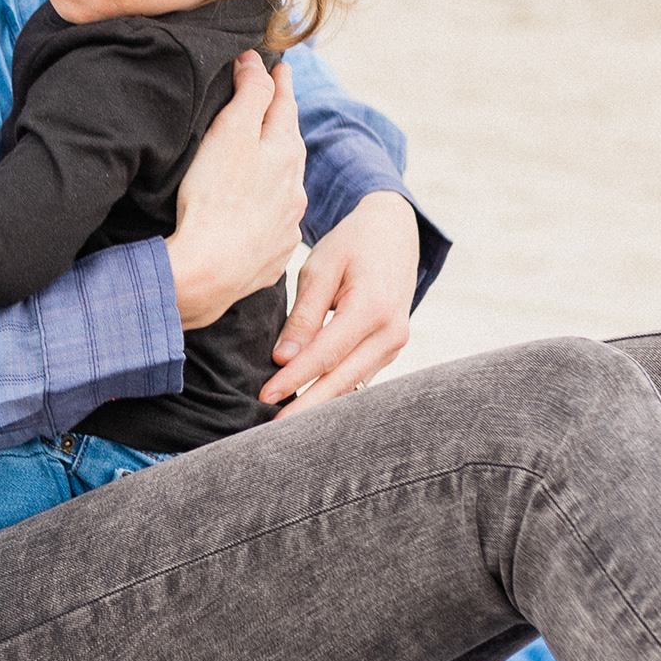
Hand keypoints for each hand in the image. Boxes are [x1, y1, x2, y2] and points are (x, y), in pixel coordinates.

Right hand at [167, 53, 305, 329]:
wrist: (210, 272)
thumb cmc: (215, 198)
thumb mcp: (231, 132)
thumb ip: (250, 93)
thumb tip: (259, 63)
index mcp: (285, 153)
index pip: (285, 106)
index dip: (281, 82)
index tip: (282, 65)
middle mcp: (294, 189)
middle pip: (291, 146)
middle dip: (284, 124)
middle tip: (280, 105)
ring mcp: (286, 225)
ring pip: (288, 188)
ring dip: (281, 170)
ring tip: (271, 160)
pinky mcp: (271, 256)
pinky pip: (276, 226)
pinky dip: (271, 212)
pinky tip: (261, 215)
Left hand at [264, 189, 419, 409]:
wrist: (394, 233)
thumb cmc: (351, 245)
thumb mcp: (320, 269)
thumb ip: (305, 316)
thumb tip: (284, 359)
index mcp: (372, 308)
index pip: (326, 355)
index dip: (295, 379)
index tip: (265, 395)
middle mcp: (391, 333)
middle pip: (343, 381)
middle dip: (306, 406)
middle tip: (271, 428)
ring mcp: (395, 345)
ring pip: (353, 384)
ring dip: (320, 404)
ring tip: (285, 422)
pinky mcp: (390, 350)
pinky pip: (359, 377)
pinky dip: (334, 391)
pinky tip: (308, 403)